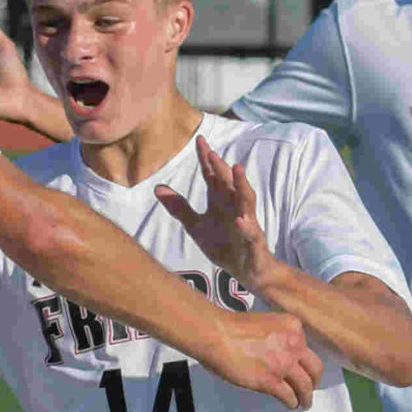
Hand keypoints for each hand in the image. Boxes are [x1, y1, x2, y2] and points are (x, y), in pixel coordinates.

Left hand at [155, 137, 274, 288]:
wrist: (249, 272)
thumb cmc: (224, 245)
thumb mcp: (196, 226)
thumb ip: (179, 208)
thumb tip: (157, 187)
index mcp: (221, 202)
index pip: (213, 177)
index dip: (206, 159)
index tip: (200, 140)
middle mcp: (235, 208)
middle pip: (228, 184)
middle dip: (221, 168)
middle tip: (211, 152)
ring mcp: (247, 224)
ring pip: (246, 201)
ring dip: (241, 185)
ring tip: (236, 169)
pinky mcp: (254, 242)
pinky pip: (252, 233)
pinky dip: (246, 226)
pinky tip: (239, 220)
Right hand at [198, 310, 322, 409]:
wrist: (217, 334)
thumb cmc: (231, 326)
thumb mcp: (266, 323)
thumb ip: (278, 337)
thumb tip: (276, 354)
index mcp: (293, 327)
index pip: (306, 348)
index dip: (304, 361)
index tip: (301, 368)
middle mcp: (295, 345)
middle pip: (315, 368)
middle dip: (314, 380)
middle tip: (310, 388)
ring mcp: (284, 364)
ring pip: (305, 386)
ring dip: (306, 397)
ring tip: (305, 403)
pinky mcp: (272, 381)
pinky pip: (289, 396)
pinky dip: (291, 402)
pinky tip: (290, 405)